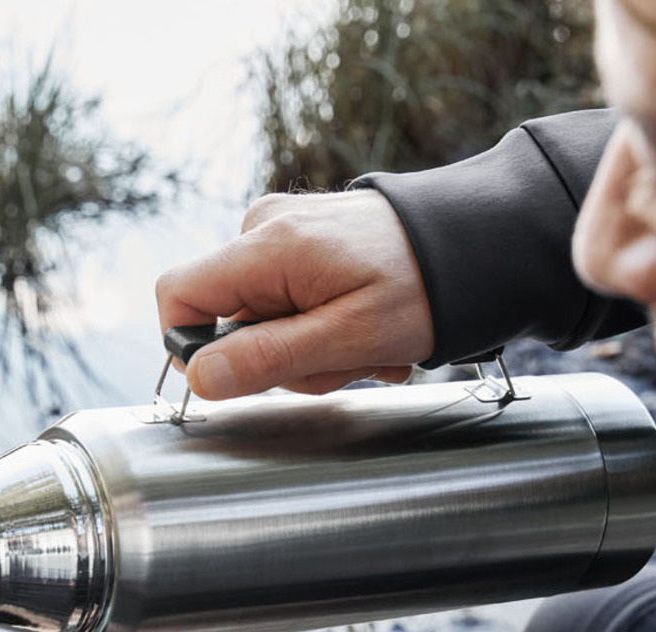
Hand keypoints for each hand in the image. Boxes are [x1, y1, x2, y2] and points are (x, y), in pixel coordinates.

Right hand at [155, 189, 432, 398]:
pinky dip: (322, 328)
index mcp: (268, 246)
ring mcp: (285, 232)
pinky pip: (287, 301)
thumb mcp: (349, 337)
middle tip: (343, 362)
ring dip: (309, 350)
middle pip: (227, 319)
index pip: (177, 295)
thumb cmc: (425, 287)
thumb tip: (199, 378)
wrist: (478, 243)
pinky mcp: (304, 241)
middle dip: (279, 358)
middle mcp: (266, 228)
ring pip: (260, 318)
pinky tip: (366, 329)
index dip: (193, 347)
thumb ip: (269, 358)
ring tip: (366, 346)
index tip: (244, 376)